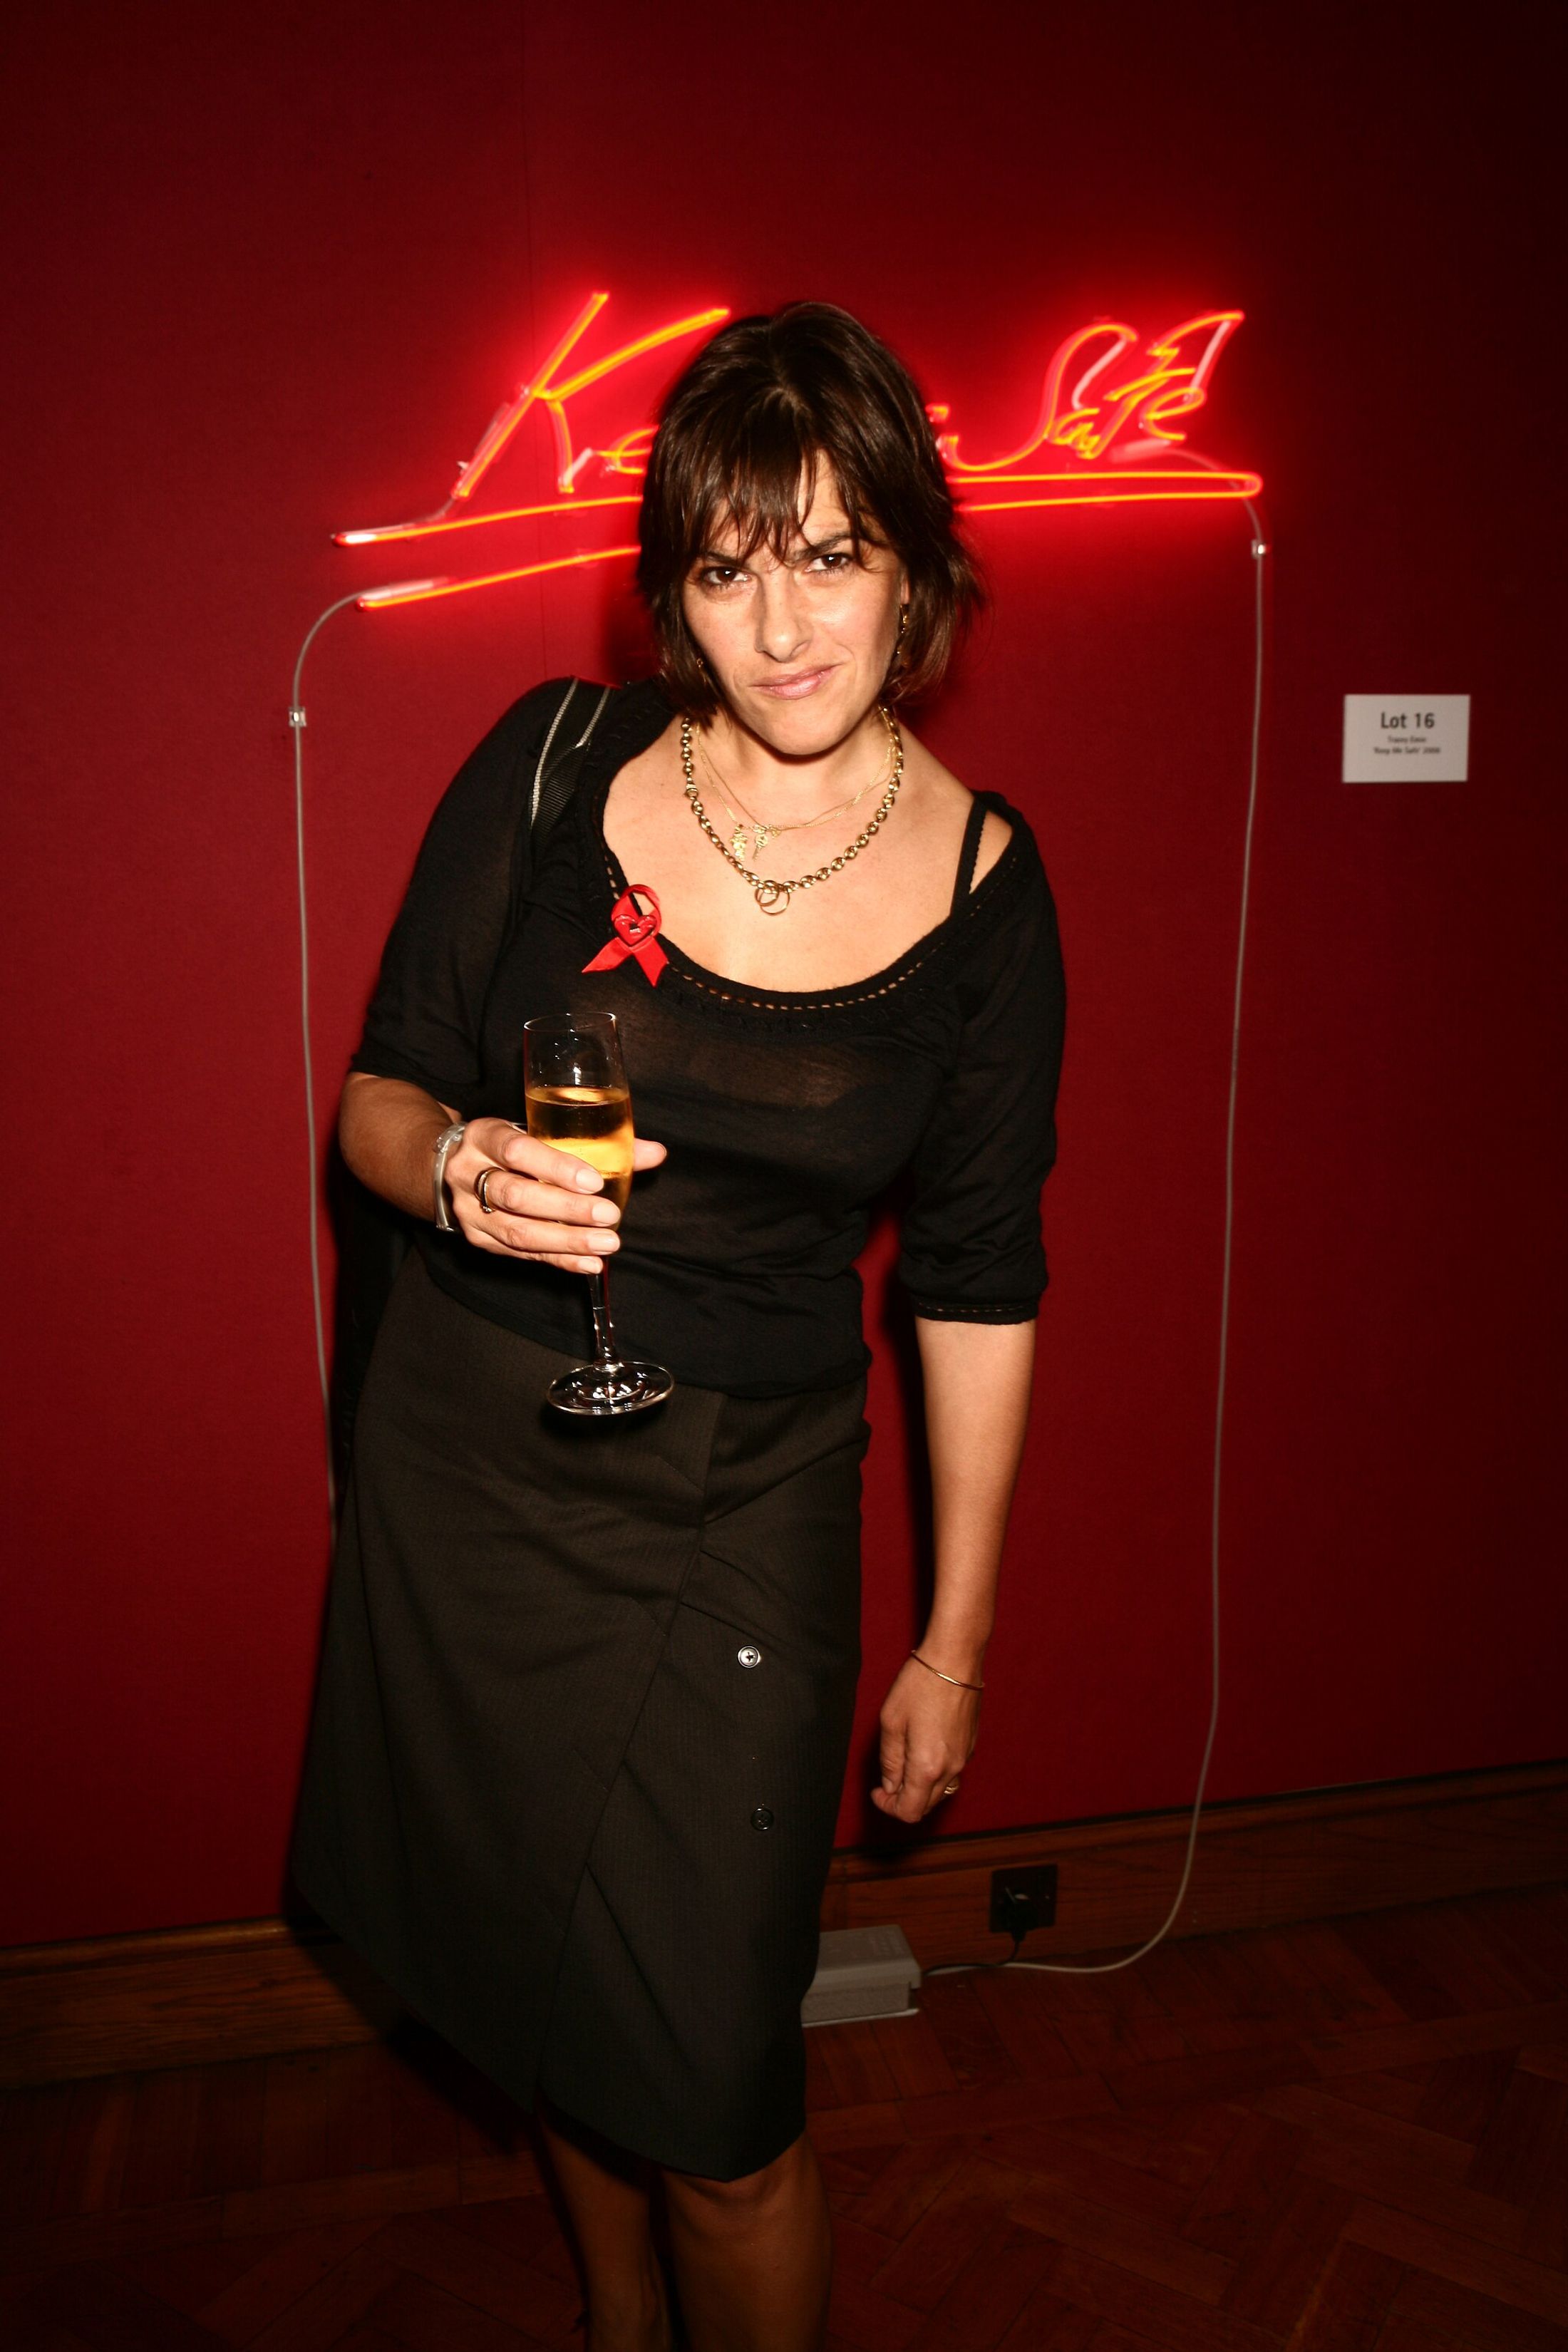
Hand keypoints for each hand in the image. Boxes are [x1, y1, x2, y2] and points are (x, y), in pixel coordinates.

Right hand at [447, 1116, 666, 1272]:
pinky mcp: (479, 1239)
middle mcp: (469, 1173)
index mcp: (485, 1135)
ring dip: (566, 1241)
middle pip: (516, 1195)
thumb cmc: (511, 1146)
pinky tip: (589, 1263)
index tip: (594, 1181)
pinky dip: (559, 1260)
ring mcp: (469, 1211)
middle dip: (566, 1209)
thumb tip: (656, 1152)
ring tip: (607, 1244)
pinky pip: (521, 1255)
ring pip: (516, 1231)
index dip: (556, 1167)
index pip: (517, 1151)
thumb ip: (598, 1142)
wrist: (453, 1167)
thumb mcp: (540, 1132)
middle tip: (608, 1216)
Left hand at [872, 1655, 980, 1823]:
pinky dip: (934, 1773)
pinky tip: (921, 1749)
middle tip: (886, 1779)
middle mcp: (950, 1768)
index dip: (889, 1807)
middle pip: (926, 1805)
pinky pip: (951, 1772)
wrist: (955, 1658)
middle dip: (903, 1799)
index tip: (878, 1791)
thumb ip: (890, 1760)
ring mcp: (963, 1757)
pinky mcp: (970, 1745)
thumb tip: (890, 1784)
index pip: (910, 1811)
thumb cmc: (920, 1684)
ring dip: (920, 1788)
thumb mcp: (891, 1722)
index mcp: (928, 1767)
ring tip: (903, 1764)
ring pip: (940, 1791)